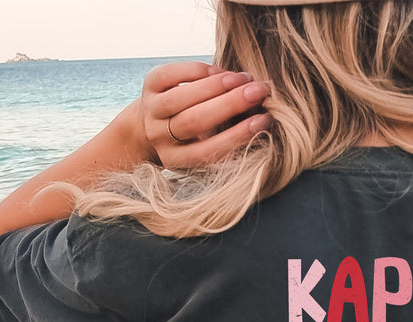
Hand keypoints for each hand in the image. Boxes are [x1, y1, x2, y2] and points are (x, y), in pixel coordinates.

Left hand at [135, 60, 271, 169]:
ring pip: (182, 97)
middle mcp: (160, 137)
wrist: (151, 123)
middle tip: (258, 92)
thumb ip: (226, 136)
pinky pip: (172, 74)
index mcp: (176, 159)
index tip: (263, 121)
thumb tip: (261, 115)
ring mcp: (151, 111)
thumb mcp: (205, 145)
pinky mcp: (148, 85)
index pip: (208, 151)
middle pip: (194, 121)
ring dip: (216, 85)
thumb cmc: (191, 137)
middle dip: (229, 104)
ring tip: (243, 79)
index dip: (236, 136)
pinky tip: (220, 71)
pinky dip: (199, 70)